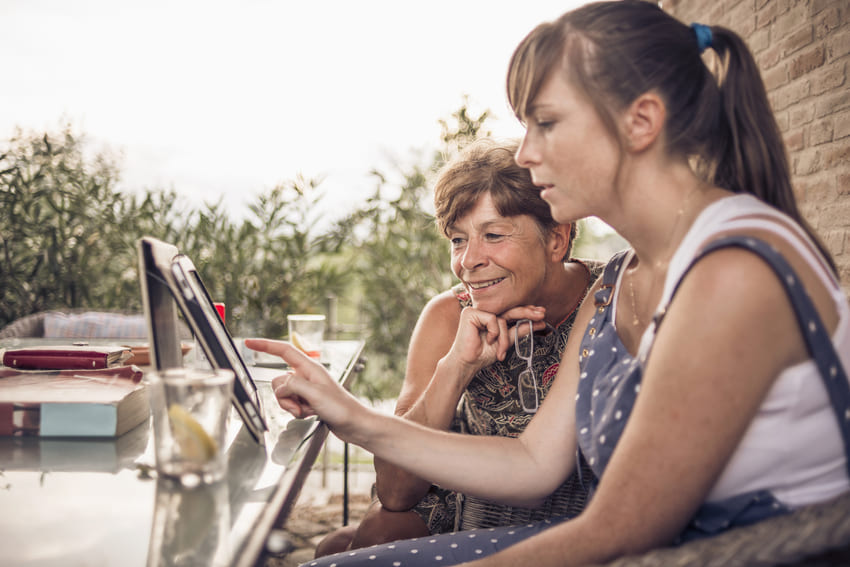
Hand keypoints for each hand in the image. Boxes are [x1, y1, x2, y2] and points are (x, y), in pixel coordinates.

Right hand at [245, 339, 368, 440]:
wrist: (354, 424)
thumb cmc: (342, 408)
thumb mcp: (315, 394)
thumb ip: (293, 385)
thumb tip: (279, 385)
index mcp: (310, 367)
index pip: (283, 351)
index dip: (265, 346)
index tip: (249, 343)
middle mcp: (307, 376)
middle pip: (279, 380)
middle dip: (284, 396)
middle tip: (300, 405)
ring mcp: (306, 389)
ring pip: (282, 394)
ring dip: (291, 406)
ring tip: (307, 411)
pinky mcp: (307, 401)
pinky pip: (290, 404)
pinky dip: (296, 411)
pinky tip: (310, 414)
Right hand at [444, 305, 545, 376]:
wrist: (468, 364)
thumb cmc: (483, 354)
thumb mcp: (505, 342)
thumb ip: (519, 331)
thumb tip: (538, 323)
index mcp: (492, 317)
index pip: (511, 312)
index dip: (526, 312)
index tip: (541, 314)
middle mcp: (485, 312)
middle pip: (510, 310)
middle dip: (527, 314)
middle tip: (541, 315)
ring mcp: (477, 311)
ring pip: (503, 319)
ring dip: (504, 338)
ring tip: (500, 351)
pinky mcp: (471, 313)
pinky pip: (493, 320)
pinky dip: (494, 333)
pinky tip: (487, 341)